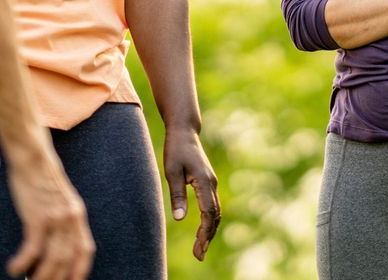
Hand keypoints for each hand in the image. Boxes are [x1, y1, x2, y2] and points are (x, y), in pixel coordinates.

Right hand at [4, 143, 94, 279]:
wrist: (32, 157)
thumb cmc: (40, 180)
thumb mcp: (58, 201)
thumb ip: (60, 221)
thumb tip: (50, 247)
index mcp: (77, 216)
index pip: (85, 250)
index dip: (79, 270)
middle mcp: (71, 219)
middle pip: (67, 259)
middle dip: (57, 278)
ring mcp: (56, 218)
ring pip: (52, 258)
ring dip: (40, 276)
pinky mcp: (38, 216)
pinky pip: (32, 248)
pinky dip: (23, 262)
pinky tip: (14, 268)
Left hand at [164, 129, 219, 260]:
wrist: (184, 132)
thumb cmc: (176, 150)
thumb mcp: (171, 172)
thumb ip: (177, 195)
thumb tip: (180, 218)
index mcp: (204, 181)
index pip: (208, 212)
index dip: (204, 232)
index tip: (198, 248)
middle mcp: (211, 183)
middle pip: (215, 216)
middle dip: (208, 237)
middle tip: (199, 255)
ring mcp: (211, 183)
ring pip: (216, 212)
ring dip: (209, 231)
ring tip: (200, 248)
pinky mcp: (208, 183)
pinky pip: (212, 206)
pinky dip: (209, 221)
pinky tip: (203, 231)